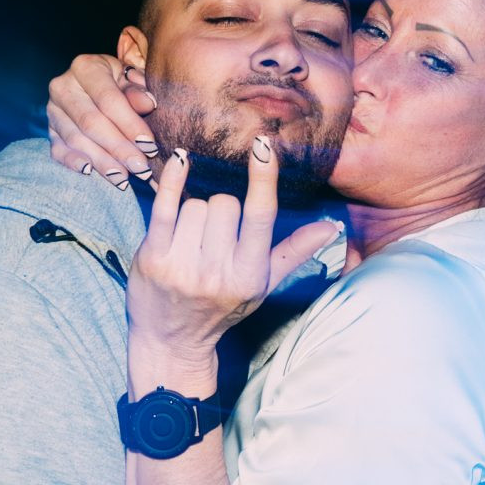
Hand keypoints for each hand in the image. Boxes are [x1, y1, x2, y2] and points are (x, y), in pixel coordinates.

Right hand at [46, 55, 159, 186]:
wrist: (96, 86)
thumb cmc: (121, 83)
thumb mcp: (132, 80)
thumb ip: (139, 91)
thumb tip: (149, 103)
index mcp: (85, 67)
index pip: (108, 100)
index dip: (130, 124)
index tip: (150, 146)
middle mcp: (62, 86)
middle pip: (91, 123)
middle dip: (118, 148)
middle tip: (140, 168)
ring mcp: (52, 110)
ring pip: (76, 140)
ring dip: (102, 161)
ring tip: (124, 178)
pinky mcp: (49, 130)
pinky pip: (58, 150)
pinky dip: (73, 163)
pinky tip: (90, 172)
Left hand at [127, 138, 342, 372]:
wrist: (171, 341)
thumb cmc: (221, 307)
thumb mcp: (262, 285)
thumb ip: (294, 252)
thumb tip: (330, 226)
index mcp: (249, 275)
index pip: (260, 217)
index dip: (264, 178)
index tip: (265, 144)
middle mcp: (217, 273)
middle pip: (225, 204)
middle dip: (222, 209)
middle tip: (215, 234)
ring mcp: (182, 267)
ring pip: (196, 204)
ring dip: (195, 211)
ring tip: (192, 238)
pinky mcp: (153, 258)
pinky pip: (164, 206)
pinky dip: (173, 180)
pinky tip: (180, 161)